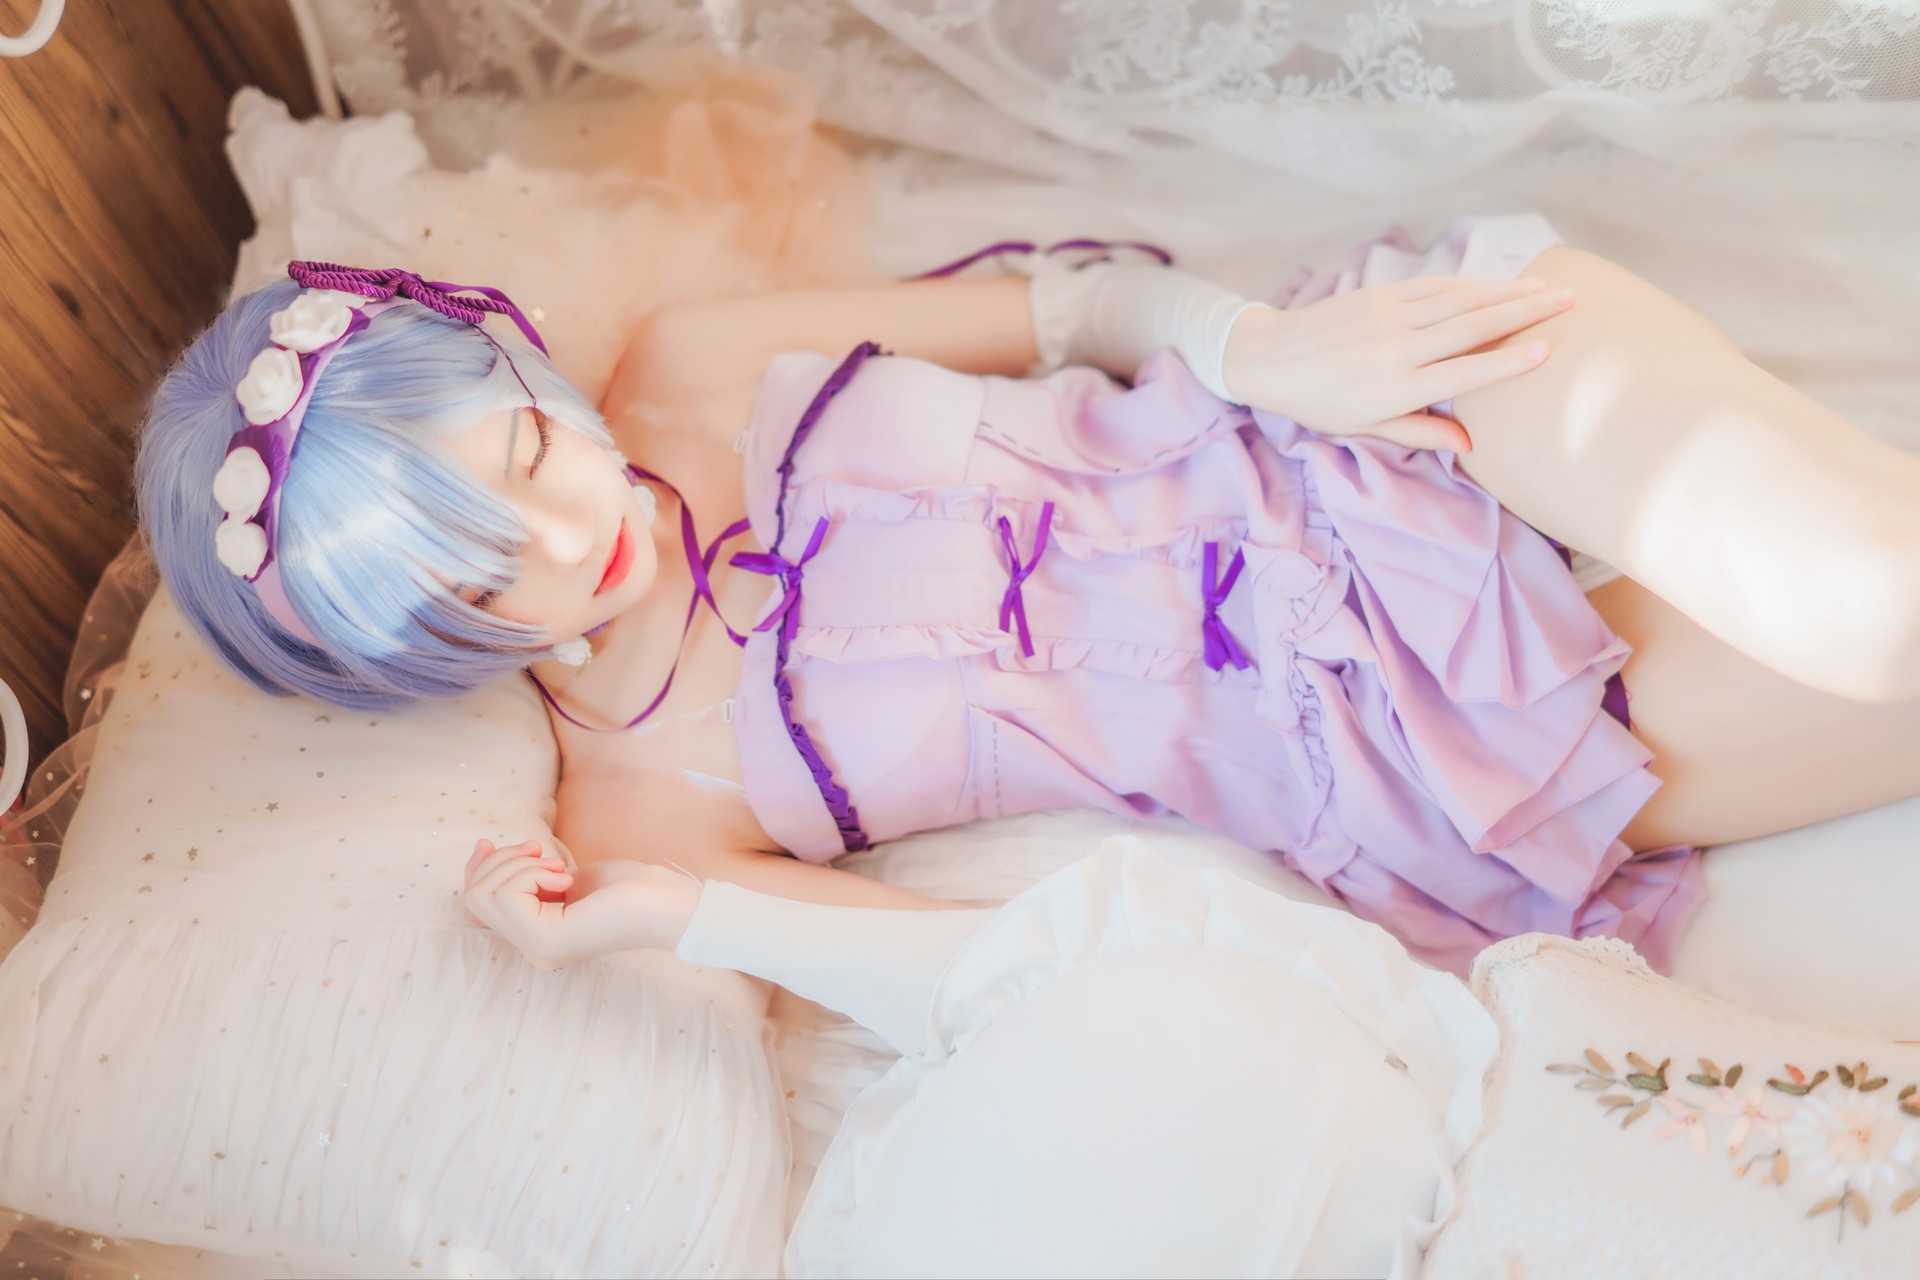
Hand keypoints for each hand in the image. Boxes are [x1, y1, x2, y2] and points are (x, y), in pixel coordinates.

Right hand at [461, 838, 701, 969]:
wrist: (665, 902)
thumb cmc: (626, 887)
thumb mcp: (563, 874)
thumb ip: (524, 872)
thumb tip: (482, 848)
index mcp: (536, 937)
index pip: (476, 906)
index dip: (476, 870)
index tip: (489, 842)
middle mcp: (532, 950)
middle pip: (474, 897)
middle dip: (501, 862)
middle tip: (542, 855)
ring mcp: (537, 948)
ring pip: (485, 894)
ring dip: (518, 865)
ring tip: (558, 868)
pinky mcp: (547, 938)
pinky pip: (507, 894)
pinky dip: (531, 872)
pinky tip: (565, 878)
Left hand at [1221, 275, 1575, 451]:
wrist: (1272, 357)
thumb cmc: (1321, 402)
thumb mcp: (1364, 429)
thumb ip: (1419, 432)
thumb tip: (1468, 445)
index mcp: (1395, 389)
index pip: (1462, 374)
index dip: (1505, 363)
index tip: (1546, 350)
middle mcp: (1397, 349)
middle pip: (1471, 327)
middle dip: (1523, 314)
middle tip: (1568, 302)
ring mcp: (1389, 317)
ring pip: (1459, 300)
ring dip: (1506, 292)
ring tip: (1546, 288)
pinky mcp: (1380, 294)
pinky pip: (1433, 287)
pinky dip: (1469, 284)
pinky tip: (1496, 284)